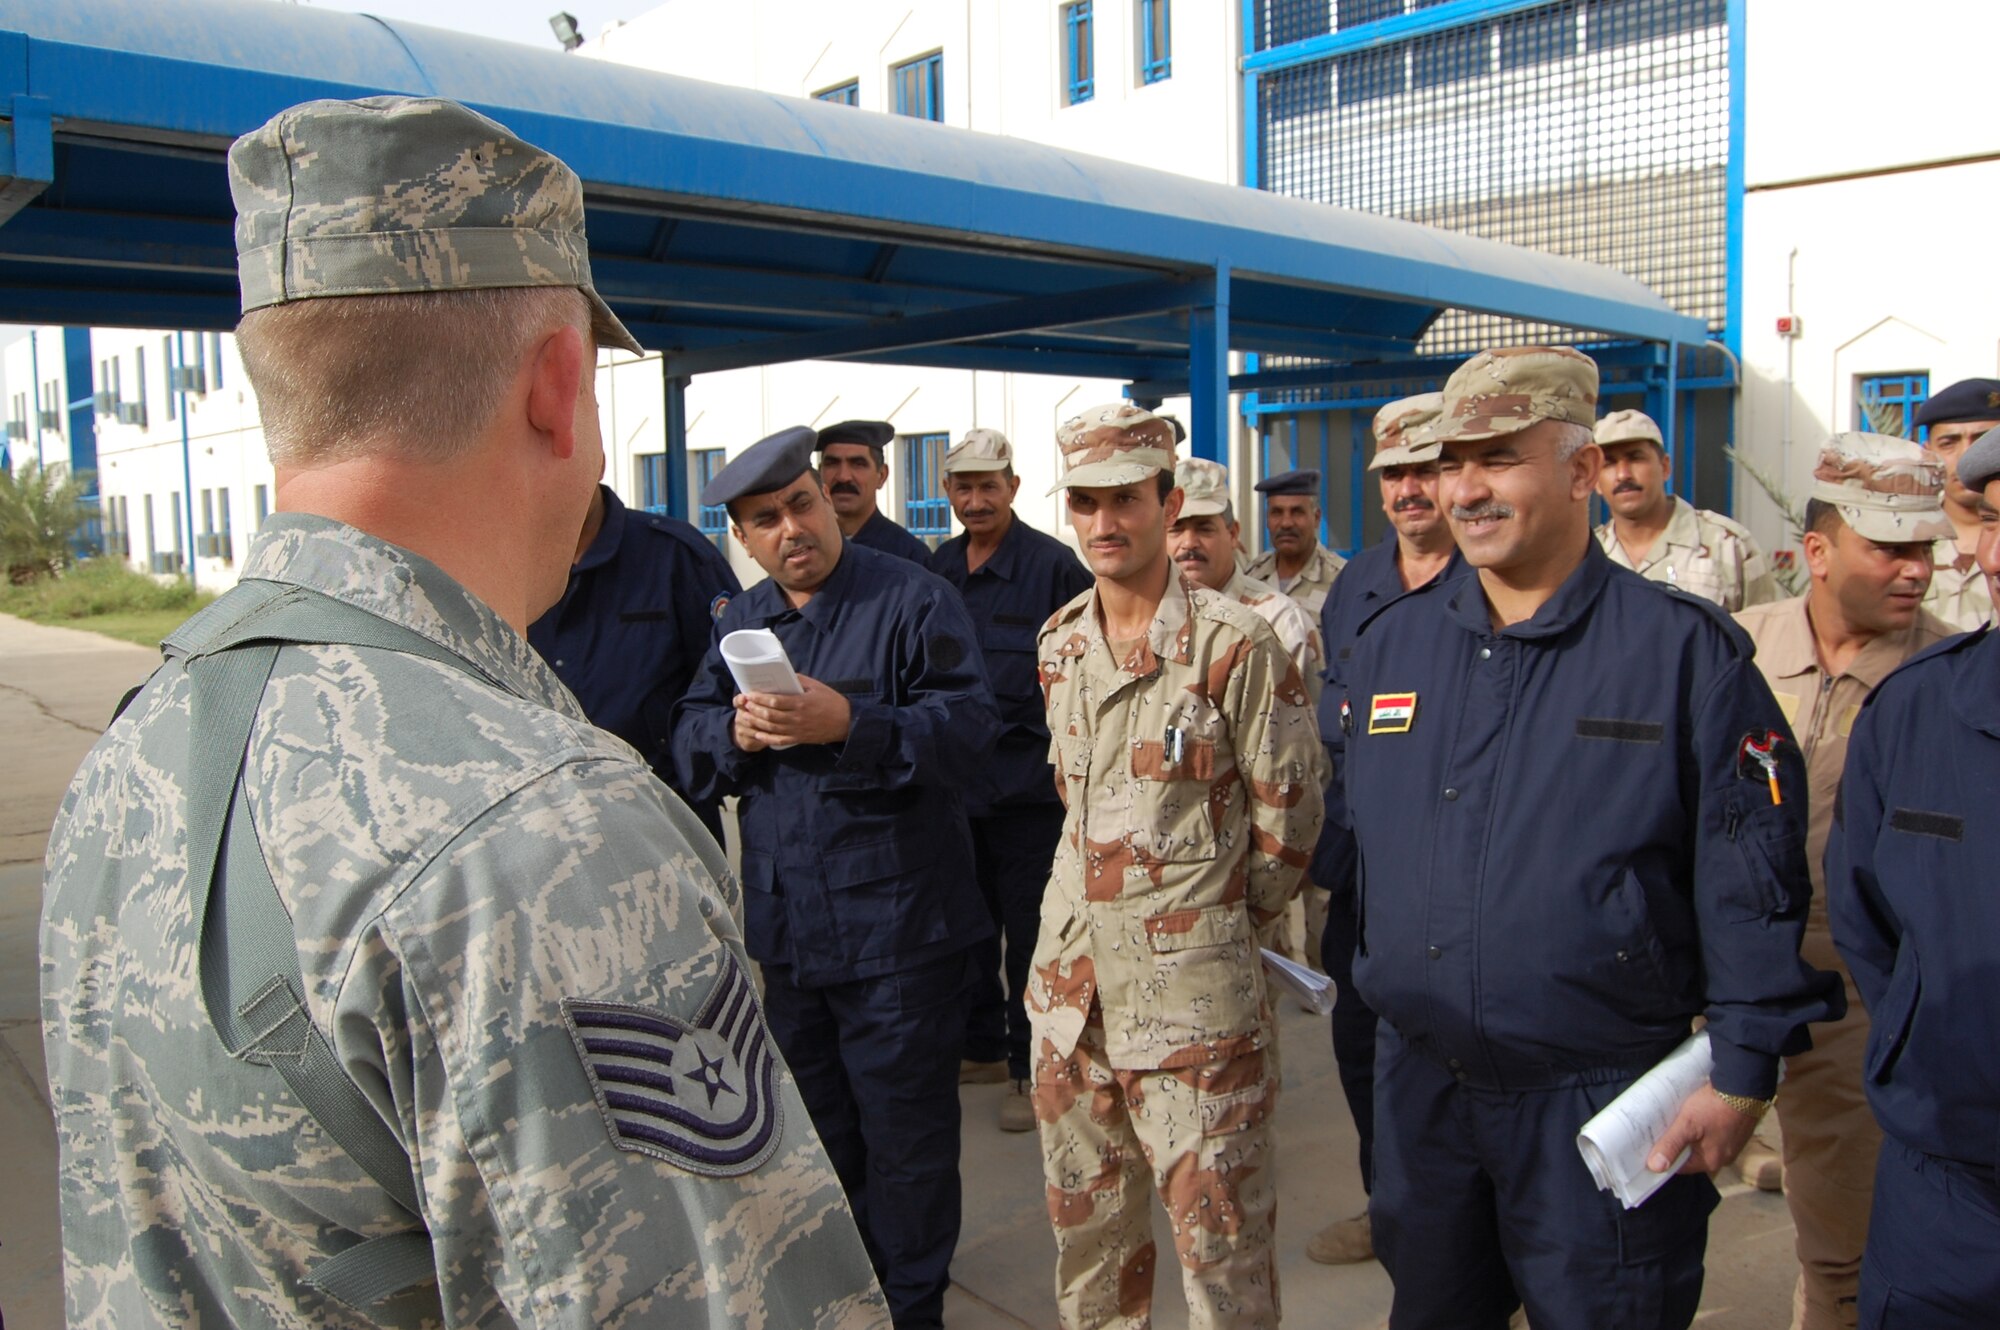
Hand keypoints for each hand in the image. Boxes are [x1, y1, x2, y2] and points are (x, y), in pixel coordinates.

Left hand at [736, 675, 852, 747]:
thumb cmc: (832, 701)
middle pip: (770, 715)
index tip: (750, 695)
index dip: (760, 699)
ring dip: (757, 723)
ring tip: (746, 717)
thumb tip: (783, 675)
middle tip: (745, 705)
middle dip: (755, 710)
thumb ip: (799, 681)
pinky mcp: (800, 738)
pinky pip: (780, 740)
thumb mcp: (816, 687)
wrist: (846, 722)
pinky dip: (767, 738)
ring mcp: (798, 730)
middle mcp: (797, 717)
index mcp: (801, 703)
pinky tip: (758, 734)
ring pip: (772, 728)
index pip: (775, 701)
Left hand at [1647, 1085, 1761, 1175]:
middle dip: (1678, 1144)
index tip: (1652, 1145)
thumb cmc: (1714, 1107)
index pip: (1680, 1167)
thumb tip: (1655, 1167)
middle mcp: (1723, 1159)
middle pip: (1692, 1156)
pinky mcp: (1736, 1134)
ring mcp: (1732, 1147)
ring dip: (1691, 1137)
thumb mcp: (1687, 1124)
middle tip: (1663, 1130)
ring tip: (1678, 1122)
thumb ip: (1671, 1145)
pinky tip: (1697, 1118)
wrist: (1744, 1087)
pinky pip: (1714, 1137)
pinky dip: (1704, 1130)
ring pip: (1703, 1146)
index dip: (1666, 1156)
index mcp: (1711, 1162)